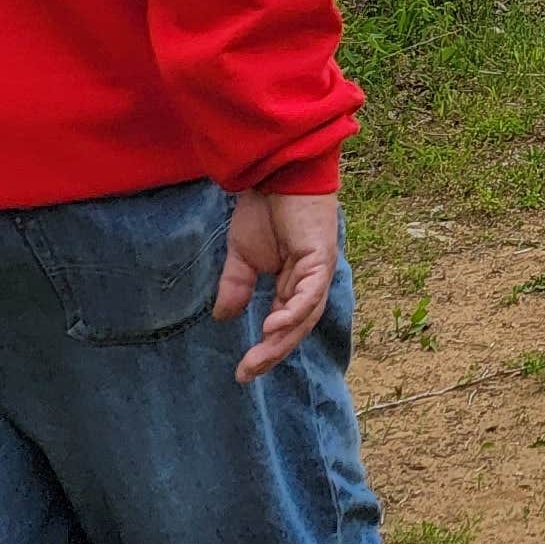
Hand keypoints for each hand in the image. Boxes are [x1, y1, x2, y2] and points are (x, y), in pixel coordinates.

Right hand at [214, 183, 339, 382]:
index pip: (284, 326)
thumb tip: (223, 317)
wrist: (275, 171)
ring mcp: (318, 270)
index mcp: (294, 284)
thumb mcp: (242, 255)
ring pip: (305, 316)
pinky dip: (294, 312)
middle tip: (247, 372)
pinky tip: (273, 326)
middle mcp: (310, 281)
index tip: (242, 372)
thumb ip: (237, 286)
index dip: (266, 350)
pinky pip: (311, 292)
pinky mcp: (321, 256)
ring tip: (259, 357)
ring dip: (282, 339)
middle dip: (272, 353)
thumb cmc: (263, 209)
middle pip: (297, 328)